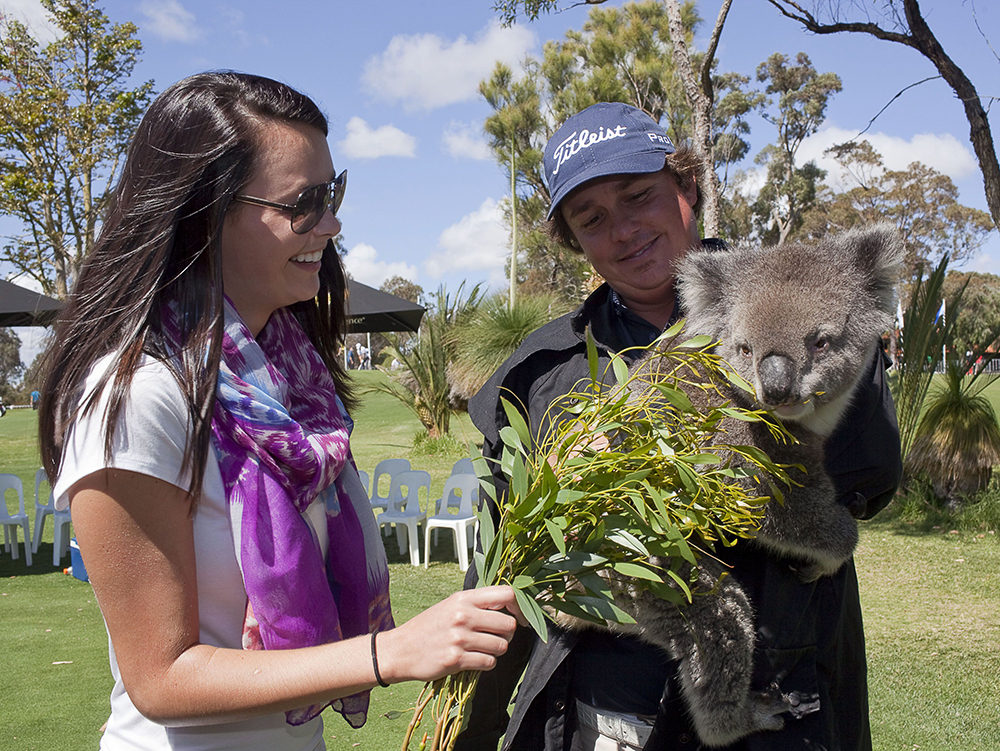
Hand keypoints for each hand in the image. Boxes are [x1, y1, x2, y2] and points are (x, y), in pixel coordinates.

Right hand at [377, 586, 524, 682]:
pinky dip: (486, 664)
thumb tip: (509, 606)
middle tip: (496, 638)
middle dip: (508, 635)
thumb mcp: (451, 605)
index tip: (520, 618)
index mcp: (464, 598)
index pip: (507, 594)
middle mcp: (463, 615)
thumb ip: (477, 604)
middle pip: (509, 625)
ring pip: (502, 646)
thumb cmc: (429, 626)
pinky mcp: (456, 659)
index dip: (520, 607)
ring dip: (496, 651)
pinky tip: (473, 660)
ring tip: (482, 649)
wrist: (400, 650)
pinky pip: (489, 663)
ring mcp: (460, 638)